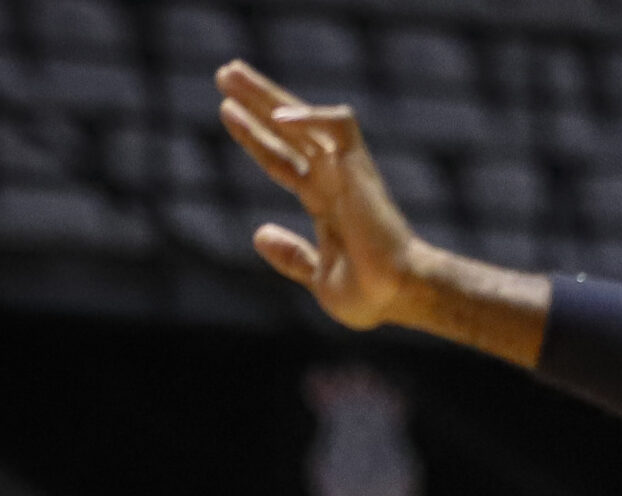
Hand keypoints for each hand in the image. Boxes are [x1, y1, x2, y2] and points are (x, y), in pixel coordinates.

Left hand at [215, 59, 420, 327]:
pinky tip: (277, 117)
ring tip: (229, 74)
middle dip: (256, 101)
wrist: (398, 295)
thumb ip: (292, 257)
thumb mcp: (319, 278)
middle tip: (223, 74)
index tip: (227, 113)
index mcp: (324, 202)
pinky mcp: (362, 168)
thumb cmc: (369, 295)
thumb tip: (259, 235)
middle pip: (288, 130)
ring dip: (267, 95)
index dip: (256, 139)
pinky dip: (311, 117)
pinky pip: (339, 125)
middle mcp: (334, 179)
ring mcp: (347, 171)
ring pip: (305, 118)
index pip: (283, 161)